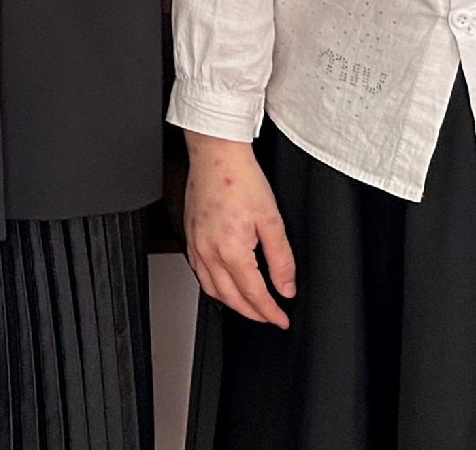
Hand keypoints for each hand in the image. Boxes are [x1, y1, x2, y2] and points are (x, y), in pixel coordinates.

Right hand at [183, 131, 295, 327]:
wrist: (216, 155)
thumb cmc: (241, 179)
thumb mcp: (272, 220)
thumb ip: (281, 259)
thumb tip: (286, 287)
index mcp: (230, 249)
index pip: (253, 294)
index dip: (270, 312)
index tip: (282, 320)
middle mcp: (208, 251)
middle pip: (230, 298)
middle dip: (252, 313)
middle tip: (270, 317)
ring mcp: (195, 244)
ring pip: (211, 289)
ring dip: (232, 303)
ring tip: (251, 306)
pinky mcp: (189, 236)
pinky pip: (199, 273)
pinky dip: (215, 287)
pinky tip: (226, 284)